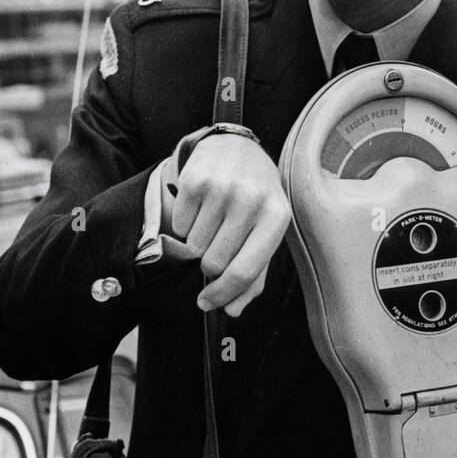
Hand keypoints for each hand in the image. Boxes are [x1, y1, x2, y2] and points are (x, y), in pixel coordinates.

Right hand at [164, 133, 290, 315]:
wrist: (237, 148)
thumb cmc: (255, 196)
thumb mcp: (267, 230)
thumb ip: (254, 274)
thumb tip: (232, 309)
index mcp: (277, 217)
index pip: (245, 270)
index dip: (222, 294)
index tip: (207, 303)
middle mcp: (252, 200)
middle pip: (214, 263)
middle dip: (210, 263)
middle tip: (218, 243)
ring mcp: (223, 189)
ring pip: (193, 247)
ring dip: (198, 242)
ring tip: (214, 220)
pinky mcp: (196, 181)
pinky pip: (179, 226)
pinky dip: (185, 225)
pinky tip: (201, 208)